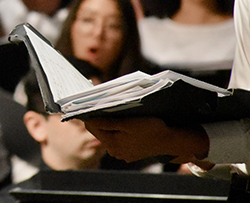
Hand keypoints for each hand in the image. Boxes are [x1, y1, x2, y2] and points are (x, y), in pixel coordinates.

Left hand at [84, 116, 208, 163]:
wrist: (170, 140)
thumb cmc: (150, 129)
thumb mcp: (127, 123)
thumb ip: (106, 122)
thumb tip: (89, 119)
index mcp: (112, 144)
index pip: (92, 127)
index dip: (90, 115)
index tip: (92, 104)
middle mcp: (115, 152)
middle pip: (99, 132)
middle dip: (101, 120)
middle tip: (105, 107)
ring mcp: (123, 154)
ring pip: (109, 135)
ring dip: (110, 125)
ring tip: (116, 115)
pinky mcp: (130, 153)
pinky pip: (118, 140)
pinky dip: (118, 131)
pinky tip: (125, 124)